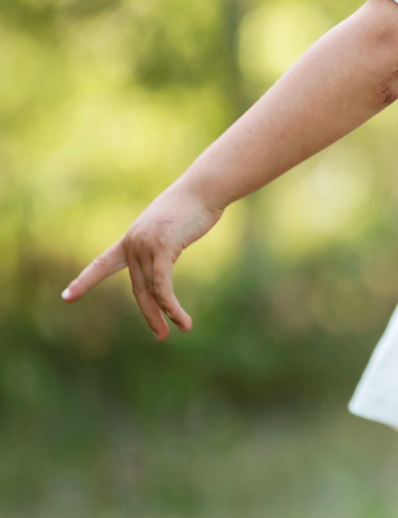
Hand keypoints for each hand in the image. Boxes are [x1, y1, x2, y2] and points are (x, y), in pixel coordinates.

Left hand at [61, 182, 221, 339]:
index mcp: (132, 238)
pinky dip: (171, 305)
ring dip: (165, 314)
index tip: (66, 297)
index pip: (103, 263)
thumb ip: (161, 243)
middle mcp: (134, 243)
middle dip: (150, 314)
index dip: (85, 281)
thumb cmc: (194, 203)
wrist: (205, 187)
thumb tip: (162, 257)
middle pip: (138, 287)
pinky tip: (181, 318)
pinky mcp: (162, 247)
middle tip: (159, 336)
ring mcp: (146, 244)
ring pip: (151, 289)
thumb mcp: (170, 226)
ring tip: (182, 329)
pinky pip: (162, 285)